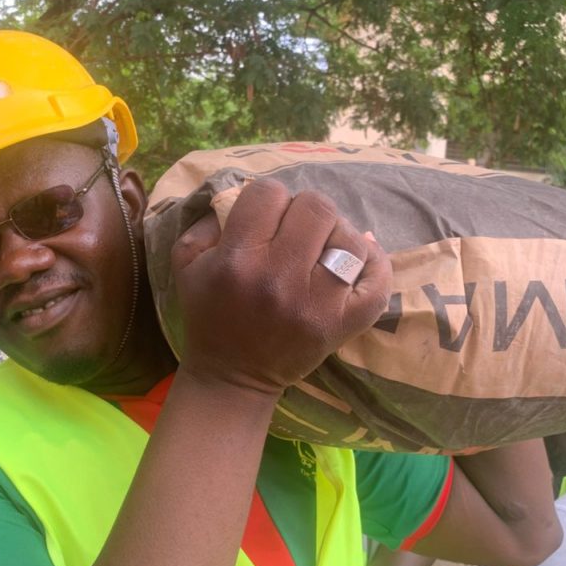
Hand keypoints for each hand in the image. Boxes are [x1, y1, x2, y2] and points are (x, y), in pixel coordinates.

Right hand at [171, 178, 391, 396]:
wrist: (233, 376)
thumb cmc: (209, 314)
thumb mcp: (186, 263)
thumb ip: (209, 219)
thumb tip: (244, 190)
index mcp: (237, 260)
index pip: (269, 193)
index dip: (268, 199)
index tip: (265, 218)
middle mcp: (279, 278)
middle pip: (316, 207)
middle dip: (305, 212)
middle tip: (296, 233)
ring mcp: (317, 303)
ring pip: (349, 238)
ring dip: (337, 236)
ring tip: (322, 250)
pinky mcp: (343, 324)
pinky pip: (378, 281)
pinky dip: (376, 263)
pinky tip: (359, 259)